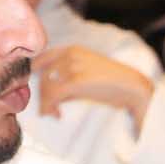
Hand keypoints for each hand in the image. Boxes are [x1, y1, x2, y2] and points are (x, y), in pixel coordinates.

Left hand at [35, 44, 150, 118]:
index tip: (37, 90)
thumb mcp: (85, 71)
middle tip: (50, 107)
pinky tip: (56, 114)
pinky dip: (49, 107)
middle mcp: (69, 54)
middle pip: (42, 74)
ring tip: (54, 112)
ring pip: (45, 86)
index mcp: (71, 49)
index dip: (33, 75)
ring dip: (46, 103)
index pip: (40, 59)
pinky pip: (52, 95)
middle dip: (42, 94)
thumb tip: (46, 91)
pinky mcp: (76, 81)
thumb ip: (65, 76)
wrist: (131, 86)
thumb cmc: (109, 82)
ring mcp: (72, 66)